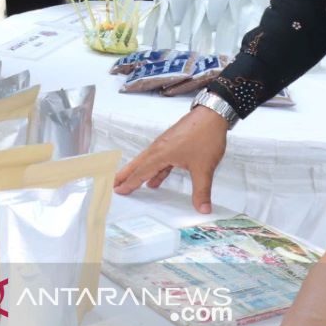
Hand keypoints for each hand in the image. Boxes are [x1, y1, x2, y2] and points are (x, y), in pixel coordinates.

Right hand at [113, 106, 227, 213]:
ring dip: (138, 172)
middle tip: (113, 184)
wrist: (212, 116)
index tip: (119, 190)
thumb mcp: (204, 168)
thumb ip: (202, 190)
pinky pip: (158, 160)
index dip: (130, 183)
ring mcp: (164, 145)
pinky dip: (154, 170)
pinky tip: (156, 180)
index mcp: (161, 154)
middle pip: (137, 164)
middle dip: (125, 175)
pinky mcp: (171, 144)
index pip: (141, 172)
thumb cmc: (205, 137)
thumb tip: (203, 209)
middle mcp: (158, 148)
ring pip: (146, 162)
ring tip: (131, 182)